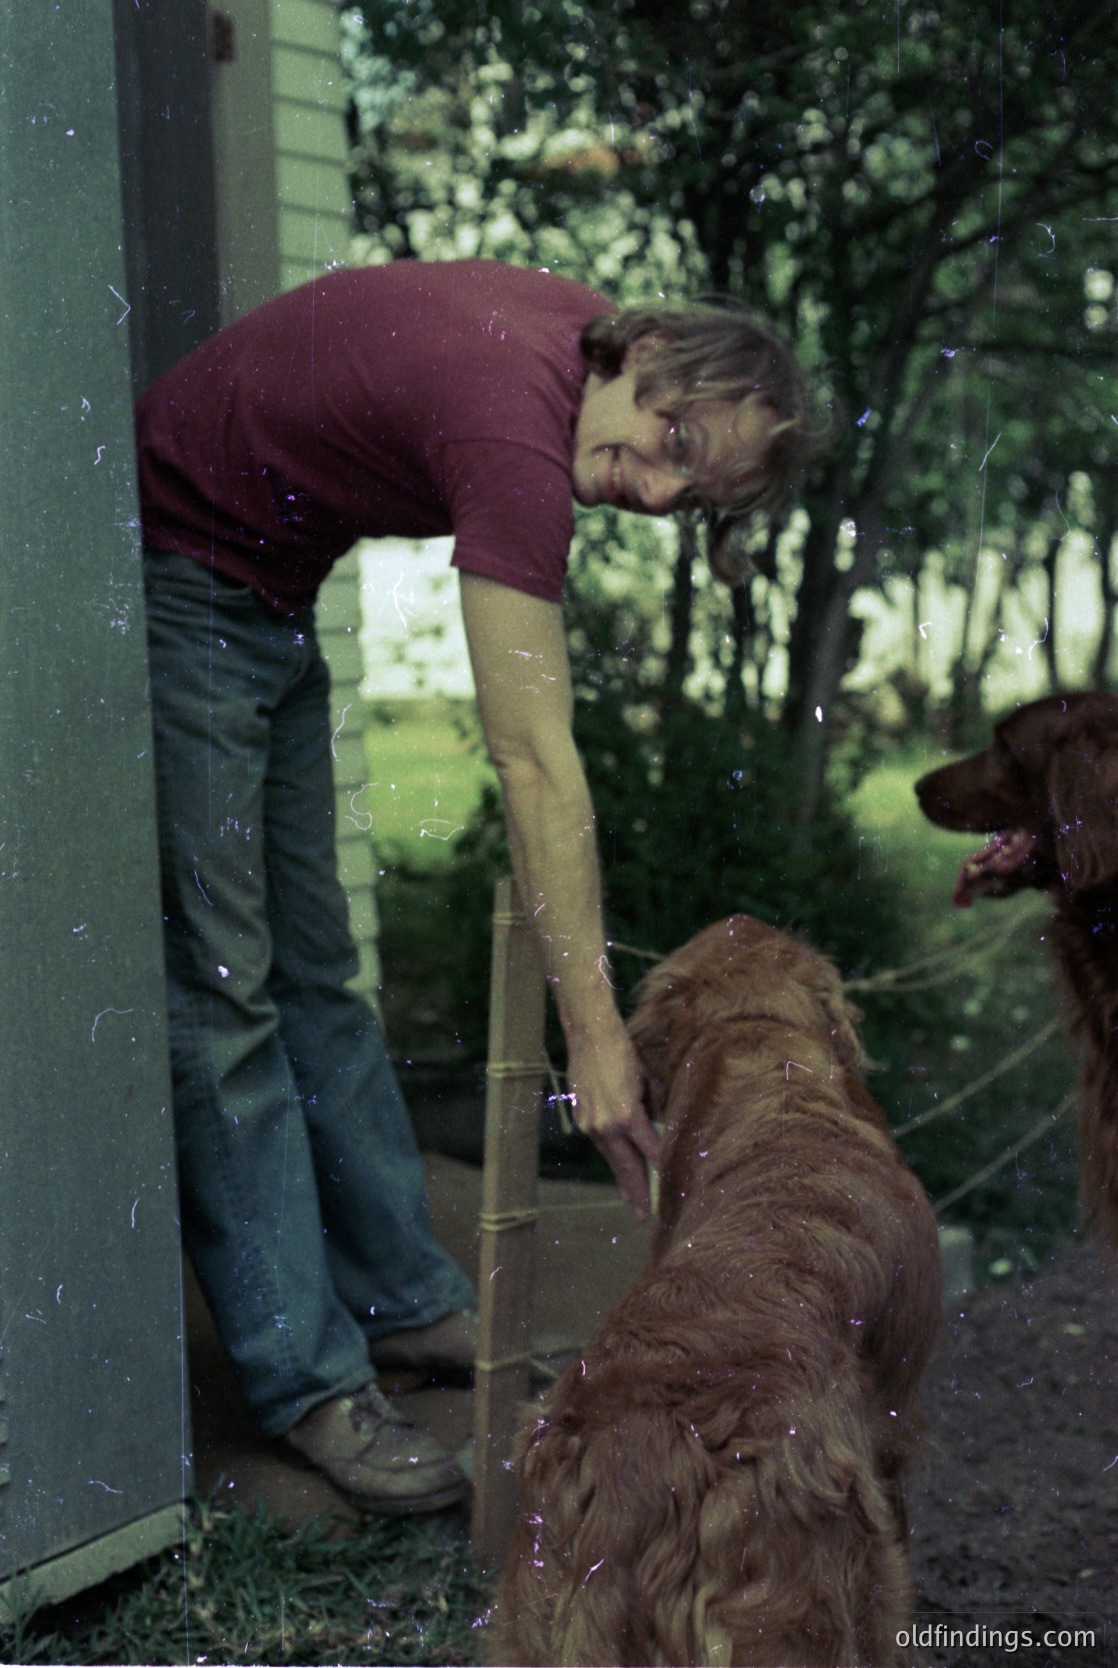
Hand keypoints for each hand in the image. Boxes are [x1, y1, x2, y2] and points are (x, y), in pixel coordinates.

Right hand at [564, 1025, 660, 1220]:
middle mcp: (606, 1126)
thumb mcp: (648, 1081)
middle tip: (642, 1215)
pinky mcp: (581, 1118)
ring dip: (622, 1177)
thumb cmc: (624, 1052)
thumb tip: (664, 1126)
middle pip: (626, 1166)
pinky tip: (618, 1166)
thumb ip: (657, 1108)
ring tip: (630, 1198)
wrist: (589, 1035)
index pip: (651, 1152)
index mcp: (627, 1117)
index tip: (674, 1188)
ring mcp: (590, 1124)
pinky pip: (601, 1143)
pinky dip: (611, 1155)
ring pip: (611, 1157)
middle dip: (635, 1191)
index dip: (663, 1170)